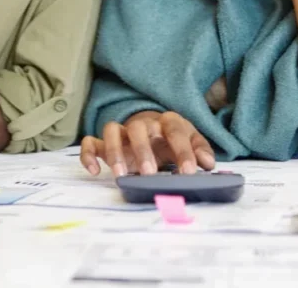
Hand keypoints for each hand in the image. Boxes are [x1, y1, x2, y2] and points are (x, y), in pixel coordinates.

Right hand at [80, 111, 215, 176]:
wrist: (154, 128)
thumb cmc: (173, 138)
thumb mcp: (191, 141)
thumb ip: (200, 151)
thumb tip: (208, 164)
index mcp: (167, 122)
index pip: (175, 131)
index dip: (183, 151)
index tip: (188, 172)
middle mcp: (143, 124)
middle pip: (139, 128)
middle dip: (144, 150)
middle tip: (150, 173)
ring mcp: (122, 132)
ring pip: (112, 130)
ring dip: (115, 151)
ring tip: (121, 175)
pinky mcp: (105, 142)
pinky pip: (91, 142)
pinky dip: (89, 154)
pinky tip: (95, 171)